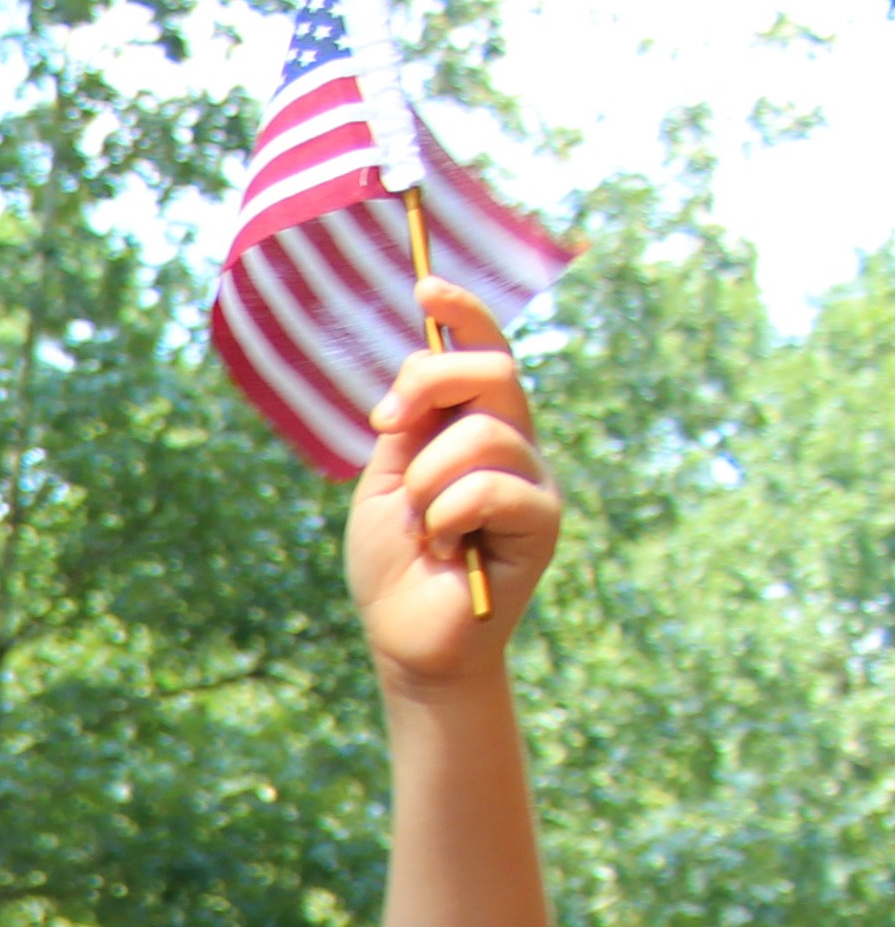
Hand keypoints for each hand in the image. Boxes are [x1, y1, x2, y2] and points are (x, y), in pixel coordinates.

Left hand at [347, 281, 562, 681]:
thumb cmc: (394, 564)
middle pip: (491, 370)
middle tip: (389, 429)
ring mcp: (532, 477)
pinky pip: (490, 487)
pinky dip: (448, 517)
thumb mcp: (382, 481)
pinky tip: (446, 549)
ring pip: (482, 434)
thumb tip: (423, 359)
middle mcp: (513, 441)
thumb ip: (408, 424)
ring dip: (426, 481)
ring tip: (423, 524)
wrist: (406, 639)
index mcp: (472, 425)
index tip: (424, 288)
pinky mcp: (543, 519)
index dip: (461, 313)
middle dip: (429, 384)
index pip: (482, 350)